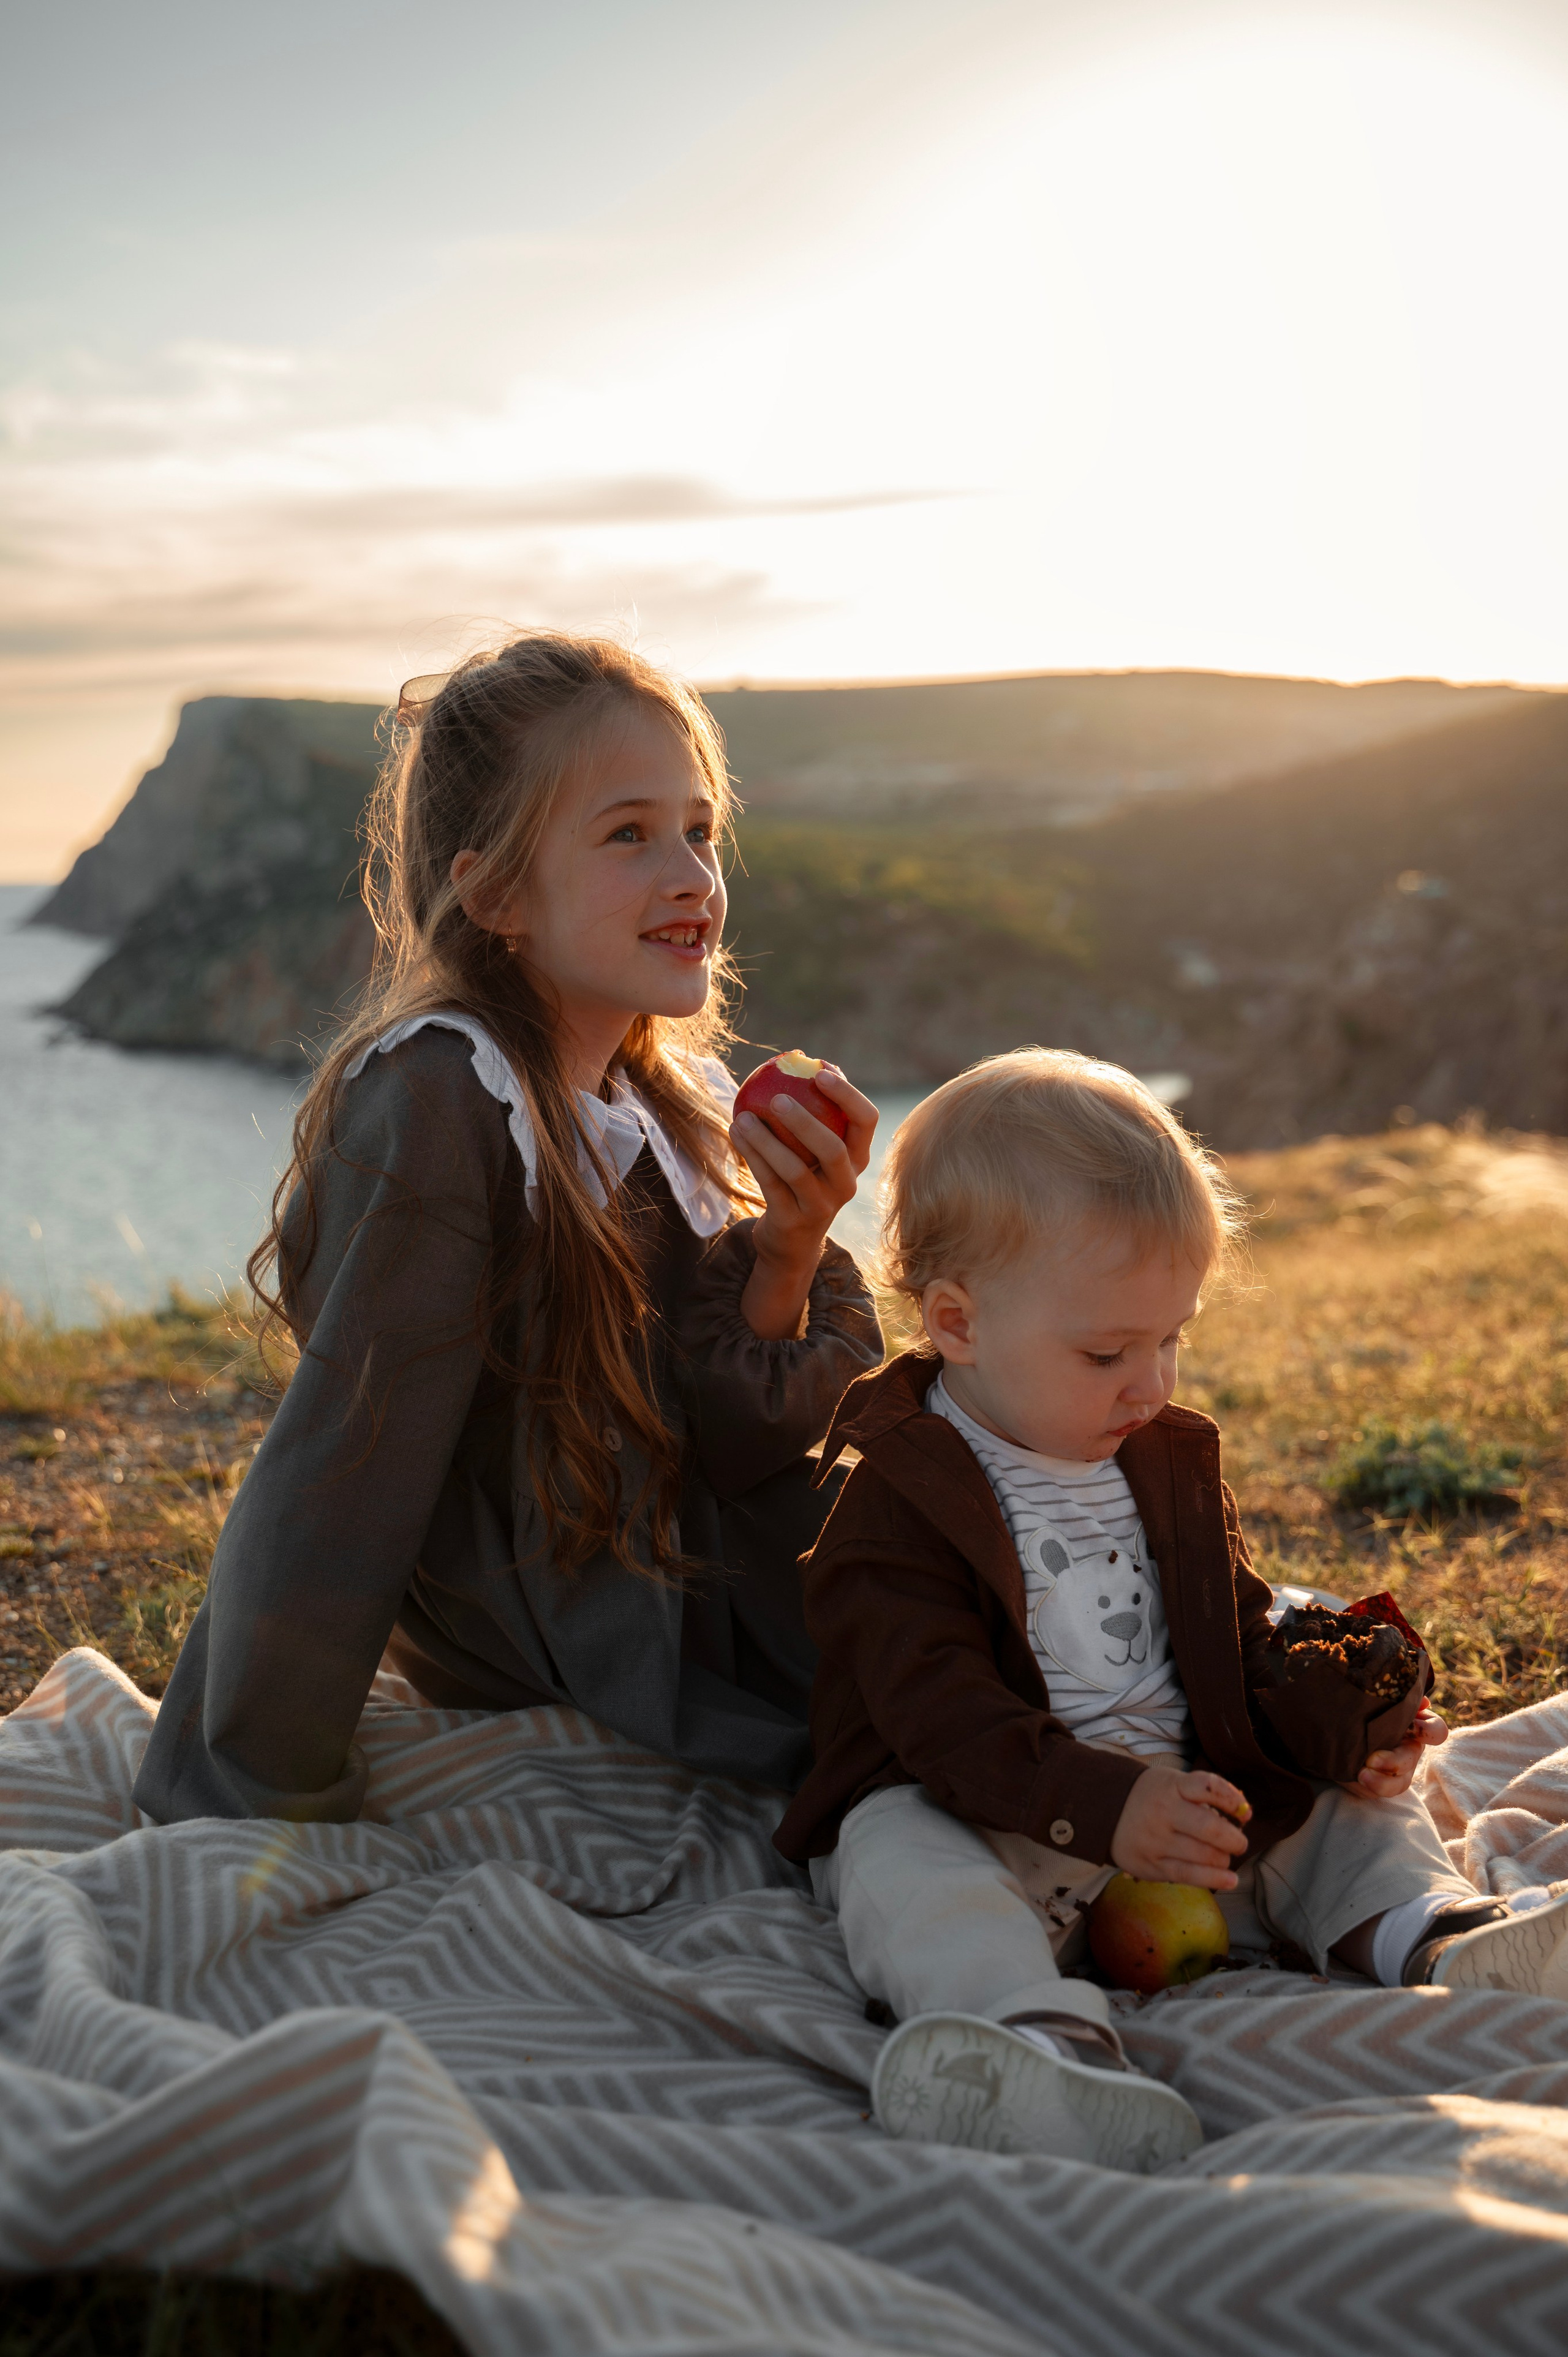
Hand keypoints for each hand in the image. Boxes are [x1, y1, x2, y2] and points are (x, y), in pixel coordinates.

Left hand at [731, 1068, 877, 1340]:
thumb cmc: (801, 1179)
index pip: (866, 1121)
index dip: (848, 1095)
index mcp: (857, 1159)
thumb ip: (814, 1111)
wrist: (791, 1241)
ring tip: (742, 1116)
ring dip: (765, 1141)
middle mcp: (846, 1184)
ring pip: (795, 1170)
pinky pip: (769, 1184)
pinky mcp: (792, 1222)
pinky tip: (734, 1132)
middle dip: (806, 1122)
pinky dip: (751, 1156)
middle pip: (834, 1149)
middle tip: (776, 1099)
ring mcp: (821, 1207)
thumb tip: (797, 1059)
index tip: (821, 1072)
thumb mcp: (814, 1150)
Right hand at [1110, 1766, 1250, 1891]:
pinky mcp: (1152, 1866)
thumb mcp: (1172, 1782)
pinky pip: (1189, 1876)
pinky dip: (1215, 1879)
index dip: (1234, 1801)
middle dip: (1234, 1839)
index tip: (1245, 1813)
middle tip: (1239, 1842)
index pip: (1210, 1787)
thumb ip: (1204, 1793)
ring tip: (1224, 1857)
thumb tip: (1244, 1811)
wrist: (1105, 1812)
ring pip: (1204, 1855)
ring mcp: (1156, 1841)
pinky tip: (1230, 1880)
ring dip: (1224, 1859)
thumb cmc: (1151, 1796)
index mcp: (1171, 1786)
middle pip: (1210, 1828)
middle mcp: (1163, 1812)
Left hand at [1345, 1704, 1447, 1800]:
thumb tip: (1421, 1701)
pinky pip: (1382, 1790)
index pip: (1435, 1730)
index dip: (1427, 1731)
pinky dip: (1371, 1785)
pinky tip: (1358, 1776)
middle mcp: (1409, 1749)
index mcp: (1414, 1727)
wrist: (1337, 1729)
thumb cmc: (1363, 1710)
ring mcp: (1398, 1770)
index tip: (1410, 1727)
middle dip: (1393, 1761)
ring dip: (1381, 1781)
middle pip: (1411, 1759)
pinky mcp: (1381, 1784)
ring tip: (1362, 1774)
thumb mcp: (1376, 1702)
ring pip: (1400, 1781)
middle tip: (1372, 1759)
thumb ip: (1395, 1698)